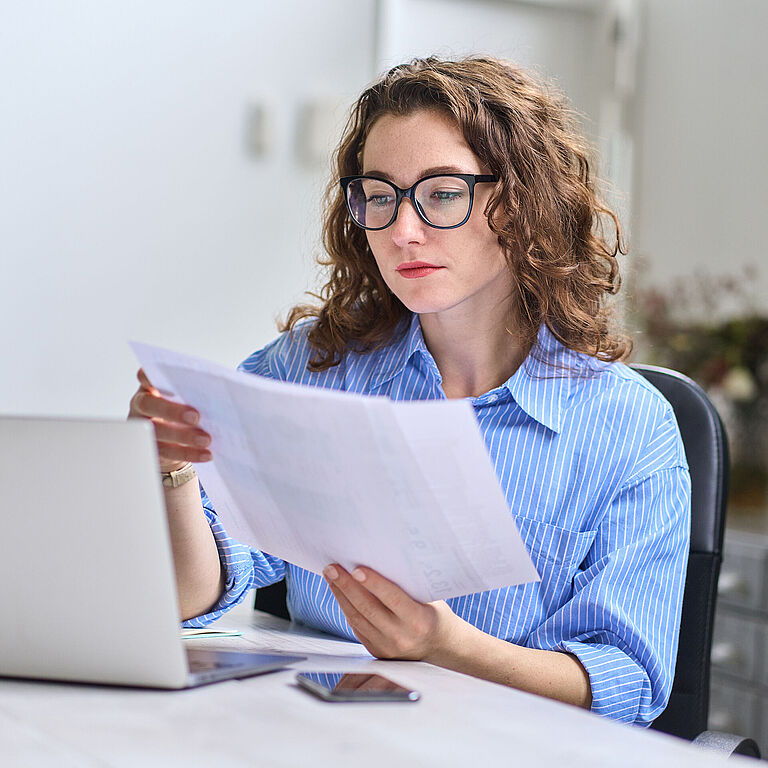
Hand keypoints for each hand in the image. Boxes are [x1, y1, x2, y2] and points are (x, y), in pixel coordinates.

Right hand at [128, 368, 211, 472]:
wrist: (170, 440)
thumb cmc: (181, 409)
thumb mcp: (184, 397)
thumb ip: (193, 392)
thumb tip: (221, 394)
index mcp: (149, 387)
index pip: (145, 377)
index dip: (150, 376)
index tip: (166, 376)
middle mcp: (141, 406)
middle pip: (148, 405)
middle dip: (172, 411)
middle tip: (195, 416)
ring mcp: (143, 428)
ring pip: (157, 432)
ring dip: (183, 436)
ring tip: (206, 439)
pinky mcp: (150, 449)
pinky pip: (168, 453)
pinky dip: (189, 453)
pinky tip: (207, 453)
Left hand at [322, 564, 457, 661]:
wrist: (440, 647)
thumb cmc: (435, 615)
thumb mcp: (429, 598)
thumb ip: (408, 586)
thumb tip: (380, 560)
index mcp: (419, 621)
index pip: (392, 599)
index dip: (373, 583)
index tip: (356, 569)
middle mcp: (401, 636)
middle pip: (368, 608)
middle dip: (346, 586)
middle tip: (332, 568)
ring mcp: (387, 647)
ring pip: (357, 618)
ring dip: (341, 595)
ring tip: (331, 577)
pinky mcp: (376, 651)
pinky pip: (356, 627)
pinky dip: (346, 608)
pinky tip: (339, 593)